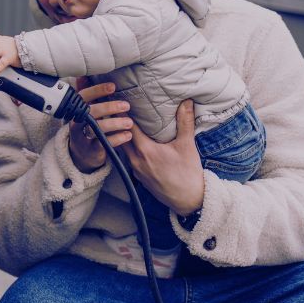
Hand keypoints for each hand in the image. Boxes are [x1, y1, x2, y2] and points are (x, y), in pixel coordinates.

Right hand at [67, 78, 132, 171]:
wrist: (81, 154)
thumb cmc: (85, 125)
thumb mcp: (83, 110)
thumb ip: (85, 93)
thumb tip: (83, 74)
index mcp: (75, 109)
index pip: (83, 97)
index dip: (97, 90)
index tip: (113, 87)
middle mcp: (76, 122)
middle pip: (90, 113)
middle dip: (109, 107)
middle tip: (126, 105)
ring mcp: (83, 137)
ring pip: (97, 129)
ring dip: (115, 124)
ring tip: (129, 122)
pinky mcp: (91, 150)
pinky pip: (104, 144)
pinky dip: (117, 139)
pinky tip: (128, 135)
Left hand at [117, 100, 203, 216]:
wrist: (189, 201)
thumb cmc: (188, 174)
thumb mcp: (187, 146)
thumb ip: (185, 122)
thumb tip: (187, 101)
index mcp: (145, 151)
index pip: (128, 127)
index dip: (122, 113)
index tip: (118, 101)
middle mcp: (136, 160)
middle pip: (120, 137)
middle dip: (118, 124)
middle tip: (114, 109)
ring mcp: (135, 170)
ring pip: (122, 149)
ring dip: (121, 136)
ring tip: (120, 123)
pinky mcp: (138, 177)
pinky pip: (127, 158)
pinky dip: (126, 148)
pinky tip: (131, 142)